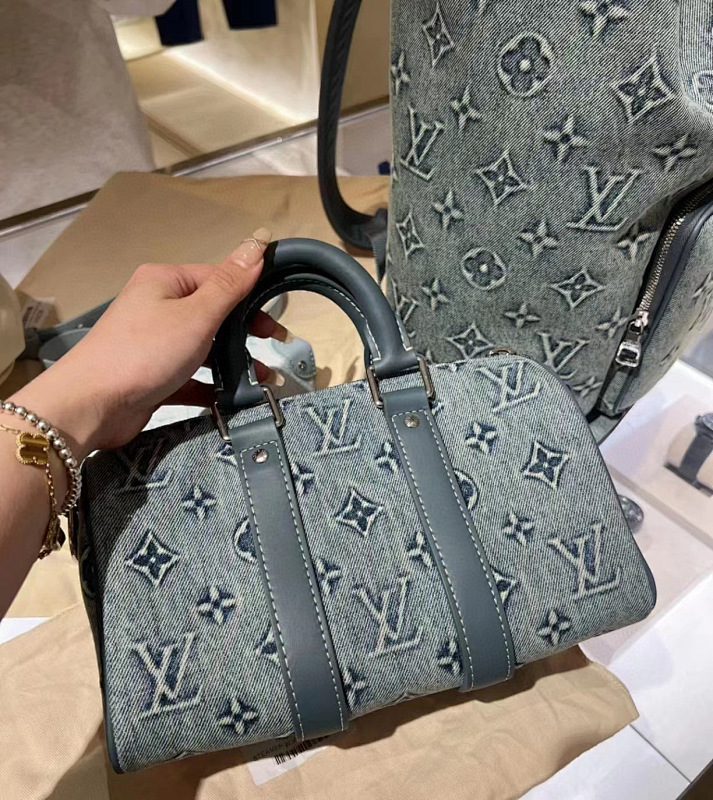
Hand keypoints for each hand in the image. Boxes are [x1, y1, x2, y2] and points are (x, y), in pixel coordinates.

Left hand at [10, 228, 280, 459]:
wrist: (90, 405)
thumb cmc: (144, 352)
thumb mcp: (196, 315)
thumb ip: (231, 283)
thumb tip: (259, 241)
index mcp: (165, 282)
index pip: (219, 280)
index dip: (251, 300)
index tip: (275, 325)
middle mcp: (158, 307)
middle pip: (215, 316)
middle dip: (246, 336)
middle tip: (273, 352)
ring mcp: (154, 344)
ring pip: (205, 349)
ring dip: (235, 364)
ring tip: (262, 381)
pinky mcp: (153, 376)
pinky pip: (191, 377)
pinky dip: (213, 386)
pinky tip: (234, 399)